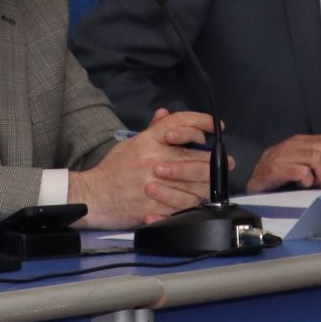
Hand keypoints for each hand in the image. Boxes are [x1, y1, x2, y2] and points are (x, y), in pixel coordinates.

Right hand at [71, 109, 214, 227]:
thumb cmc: (113, 170)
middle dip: (216, 162)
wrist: (93, 196)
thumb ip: (153, 130)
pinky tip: (193, 200)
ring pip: (195, 186)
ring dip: (206, 186)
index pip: (181, 123)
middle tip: (227, 164)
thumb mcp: (132, 143)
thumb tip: (165, 113)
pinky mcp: (155, 208)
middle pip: (196, 158)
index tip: (216, 126)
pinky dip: (192, 205)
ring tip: (209, 185)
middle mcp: (153, 160)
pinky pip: (184, 207)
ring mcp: (155, 185)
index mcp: (148, 141)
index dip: (203, 122)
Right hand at [248, 133, 320, 190]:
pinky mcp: (277, 168)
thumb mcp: (300, 161)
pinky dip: (308, 180)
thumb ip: (317, 159)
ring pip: (317, 158)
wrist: (254, 181)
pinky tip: (302, 184)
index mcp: (302, 141)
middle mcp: (294, 144)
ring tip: (314, 182)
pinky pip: (302, 172)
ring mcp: (285, 155)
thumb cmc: (280, 173)